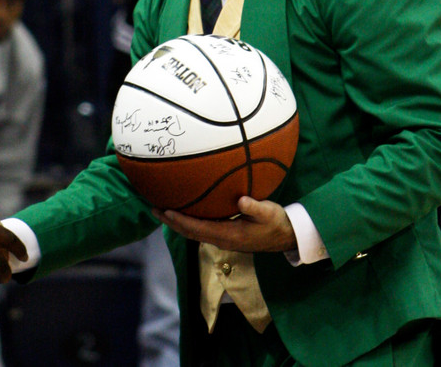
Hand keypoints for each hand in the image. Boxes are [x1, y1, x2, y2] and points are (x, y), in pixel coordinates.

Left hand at [155, 197, 297, 252]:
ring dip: (176, 223)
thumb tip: (241, 200)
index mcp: (230, 235)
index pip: (198, 228)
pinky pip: (200, 231)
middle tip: (153, 209)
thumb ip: (256, 207)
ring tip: (160, 211)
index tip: (166, 210)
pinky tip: (181, 213)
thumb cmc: (278, 222)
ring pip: (193, 233)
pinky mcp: (225, 237)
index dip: (181, 220)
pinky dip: (186, 223)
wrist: (287, 237)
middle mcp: (222, 240)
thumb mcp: (270, 212)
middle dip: (171, 222)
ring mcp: (223, 240)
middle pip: (189, 232)